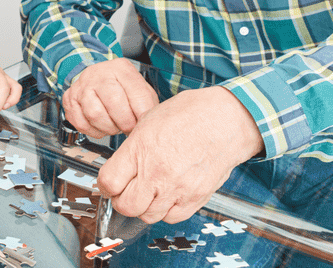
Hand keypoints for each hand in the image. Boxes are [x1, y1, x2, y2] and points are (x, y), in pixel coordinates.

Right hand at [62, 58, 158, 137]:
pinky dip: (94, 130)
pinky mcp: (69, 100)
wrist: (98, 81)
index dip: (142, 114)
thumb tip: (148, 126)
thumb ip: (146, 105)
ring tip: (114, 125)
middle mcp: (98, 74)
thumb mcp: (140, 90)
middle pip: (113, 103)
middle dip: (124, 122)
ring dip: (108, 127)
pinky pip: (81, 123)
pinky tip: (101, 125)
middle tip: (128, 126)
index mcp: (121, 69)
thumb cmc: (122, 89)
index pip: (137, 94)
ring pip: (94, 115)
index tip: (143, 123)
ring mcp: (81, 86)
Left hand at [97, 86, 264, 223]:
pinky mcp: (195, 198)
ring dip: (144, 207)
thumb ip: (131, 149)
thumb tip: (118, 168)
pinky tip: (167, 195)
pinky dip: (165, 210)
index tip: (109, 183)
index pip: (109, 182)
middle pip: (126, 206)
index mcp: (141, 148)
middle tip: (126, 191)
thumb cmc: (190, 114)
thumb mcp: (148, 121)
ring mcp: (178, 188)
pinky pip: (171, 217)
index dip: (105, 185)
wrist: (227, 120)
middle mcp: (158, 171)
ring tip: (149, 191)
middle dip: (122, 200)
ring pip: (148, 215)